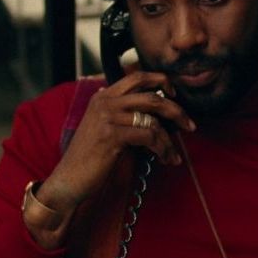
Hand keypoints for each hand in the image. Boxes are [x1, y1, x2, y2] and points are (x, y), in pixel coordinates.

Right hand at [26, 71, 194, 247]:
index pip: (137, 77)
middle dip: (176, 110)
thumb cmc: (90, 158)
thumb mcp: (106, 129)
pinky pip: (149, 136)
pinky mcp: (112, 135)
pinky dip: (163, 149)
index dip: (160, 80)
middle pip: (151, 96)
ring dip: (170, 139)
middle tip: (190, 125)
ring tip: (174, 155)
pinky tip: (166, 159)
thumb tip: (158, 116)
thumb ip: (125, 116)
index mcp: (103, 96)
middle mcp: (104, 102)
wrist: (68, 180)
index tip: (175, 93)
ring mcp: (107, 117)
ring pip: (153, 119)